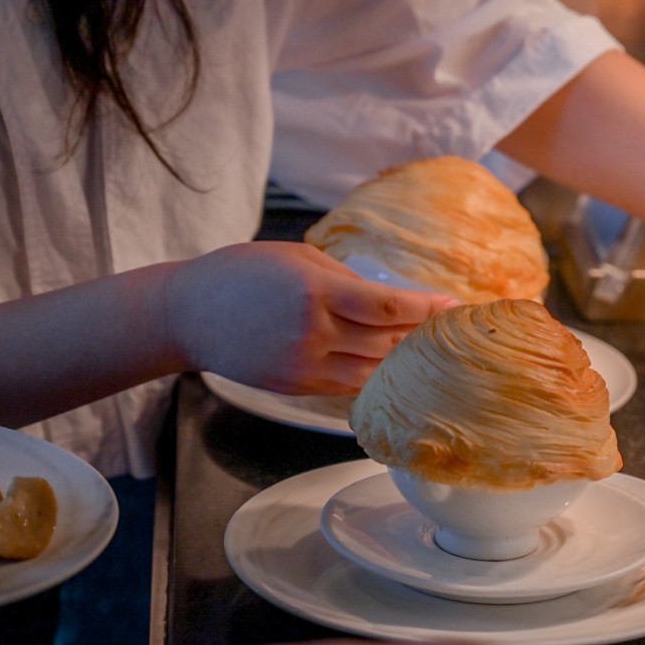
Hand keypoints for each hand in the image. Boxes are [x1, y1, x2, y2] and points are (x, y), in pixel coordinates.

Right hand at [164, 242, 456, 394]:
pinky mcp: (296, 386)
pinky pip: (350, 385)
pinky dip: (376, 376)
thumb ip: (347, 280)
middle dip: (424, 335)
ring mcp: (303, 365)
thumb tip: (395, 301)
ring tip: (431, 350)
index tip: (455, 306)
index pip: (388, 308)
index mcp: (315, 292)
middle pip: (387, 342)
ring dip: (405, 361)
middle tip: (453, 330)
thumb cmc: (243, 274)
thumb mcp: (298, 258)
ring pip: (372, 370)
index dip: (427, 309)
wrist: (189, 314)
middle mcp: (312, 333)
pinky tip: (395, 367)